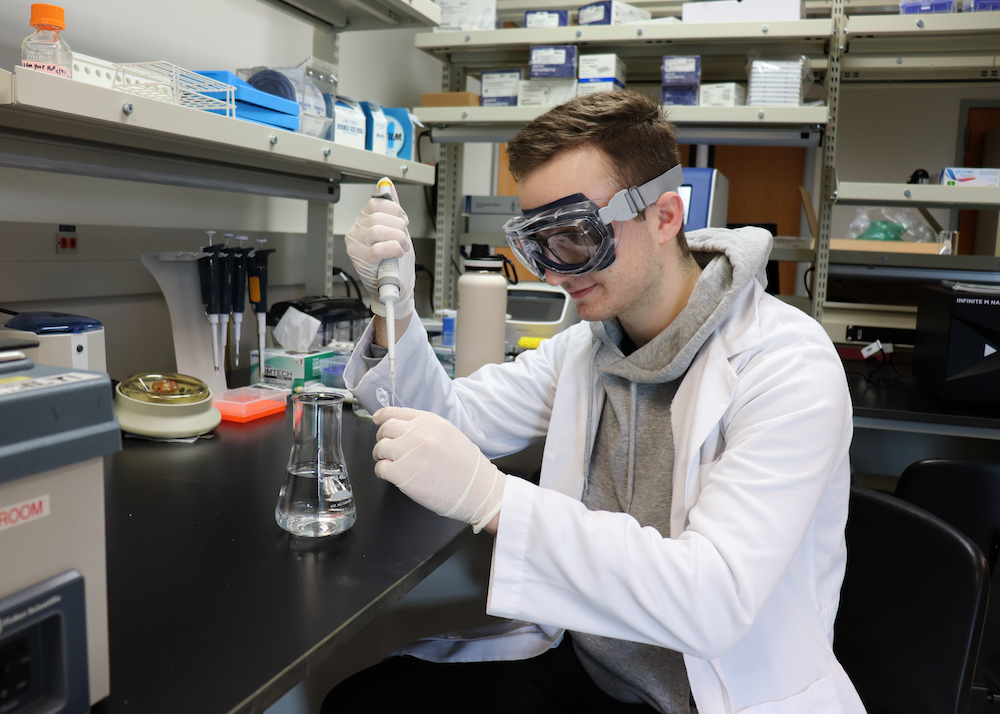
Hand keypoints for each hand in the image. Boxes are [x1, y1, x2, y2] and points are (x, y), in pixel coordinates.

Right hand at [344, 182, 415, 318]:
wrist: (395, 287)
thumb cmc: (395, 261)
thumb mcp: (396, 230)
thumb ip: (392, 208)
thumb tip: (389, 184)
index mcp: (363, 221)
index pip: (376, 202)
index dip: (395, 210)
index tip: (402, 222)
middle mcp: (355, 232)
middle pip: (379, 216)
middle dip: (399, 227)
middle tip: (403, 240)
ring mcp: (355, 246)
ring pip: (379, 230)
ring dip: (398, 239)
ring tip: (401, 248)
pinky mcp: (361, 260)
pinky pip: (379, 248)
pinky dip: (394, 249)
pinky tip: (396, 254)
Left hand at [373, 407, 505, 533]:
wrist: (478, 490)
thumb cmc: (468, 468)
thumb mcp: (450, 436)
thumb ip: (427, 430)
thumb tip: (405, 431)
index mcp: (430, 422)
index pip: (396, 413)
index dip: (383, 417)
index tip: (378, 420)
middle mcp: (418, 433)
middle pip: (385, 429)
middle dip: (382, 439)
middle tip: (386, 449)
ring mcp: (409, 453)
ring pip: (380, 448)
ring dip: (381, 456)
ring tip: (389, 463)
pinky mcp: (403, 474)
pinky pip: (381, 468)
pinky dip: (382, 472)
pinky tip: (392, 476)